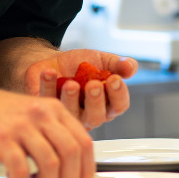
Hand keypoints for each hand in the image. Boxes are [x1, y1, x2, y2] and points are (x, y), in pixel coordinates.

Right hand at [0, 88, 93, 177]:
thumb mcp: (35, 114)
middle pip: (72, 154)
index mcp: (54, 109)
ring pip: (52, 164)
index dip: (87, 171)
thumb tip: (73, 168)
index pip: (84, 142)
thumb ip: (55, 135)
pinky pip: (22, 170)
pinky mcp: (2, 140)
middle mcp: (41, 115)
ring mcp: (22, 126)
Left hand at [23, 49, 138, 129]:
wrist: (54, 61)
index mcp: (106, 103)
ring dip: (71, 98)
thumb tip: (131, 68)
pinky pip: (48, 101)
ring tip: (71, 83)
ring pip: (72, 114)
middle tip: (93, 84)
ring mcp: (67, 114)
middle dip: (96, 101)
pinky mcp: (47, 109)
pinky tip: (49, 72)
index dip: (118, 94)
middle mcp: (89, 114)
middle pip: (97, 117)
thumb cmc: (80, 65)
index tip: (115, 79)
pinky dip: (48, 86)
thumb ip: (118, 64)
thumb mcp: (101, 60)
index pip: (119, 106)